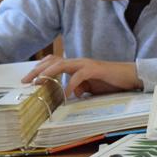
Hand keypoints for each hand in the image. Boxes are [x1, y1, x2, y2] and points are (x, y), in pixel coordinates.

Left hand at [22, 55, 140, 97]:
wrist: (130, 77)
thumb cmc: (112, 82)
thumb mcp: (91, 88)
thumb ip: (79, 88)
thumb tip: (70, 94)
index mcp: (76, 66)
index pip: (53, 62)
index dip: (39, 69)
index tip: (28, 80)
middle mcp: (78, 62)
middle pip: (52, 61)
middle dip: (37, 70)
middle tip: (26, 81)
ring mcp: (86, 64)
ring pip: (61, 64)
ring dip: (48, 73)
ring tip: (38, 83)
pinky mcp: (95, 69)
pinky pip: (78, 76)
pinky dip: (70, 85)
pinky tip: (66, 95)